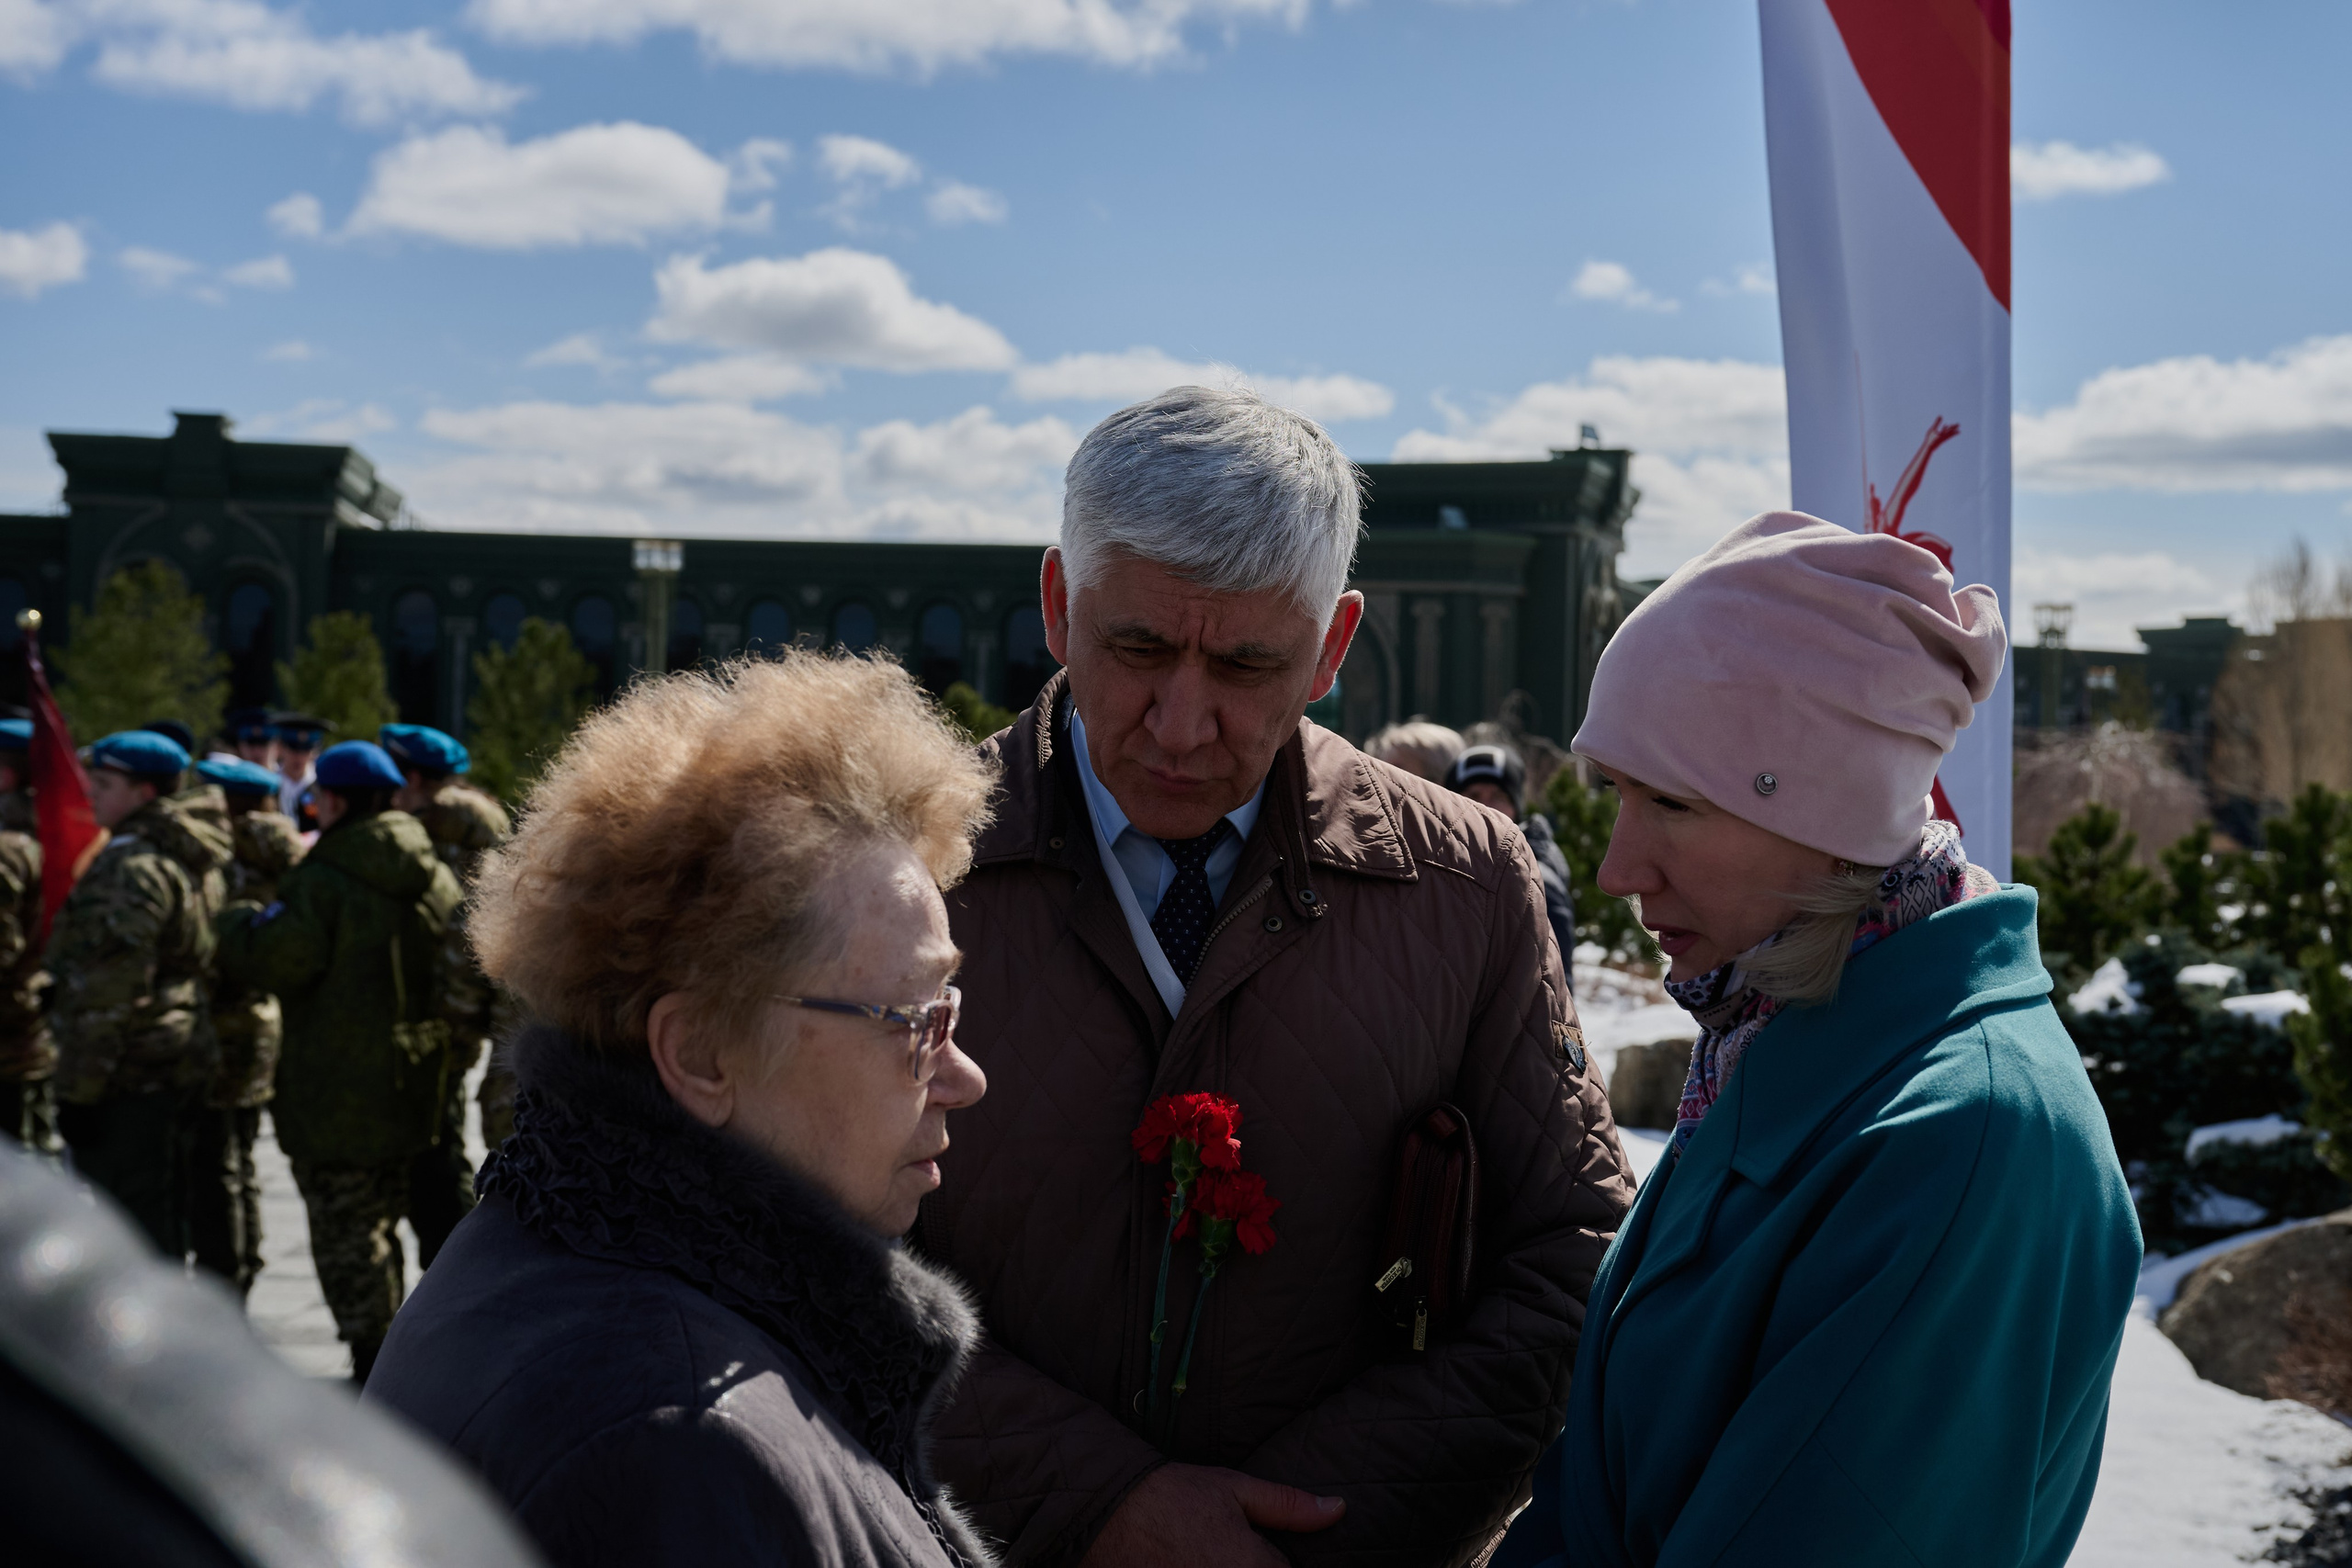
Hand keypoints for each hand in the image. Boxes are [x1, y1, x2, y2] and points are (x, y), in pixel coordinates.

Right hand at [1080, 1462, 1343, 1567]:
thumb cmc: (1175, 1495)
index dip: (1279, 1565)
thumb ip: (1289, 1506)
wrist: (1106, 1511)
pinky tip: (1192, 1562)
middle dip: (1256, 1567)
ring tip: (1208, 1554)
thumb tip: (1338, 1508)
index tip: (1264, 1556)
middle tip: (1227, 1549)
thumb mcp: (1235, 1489)